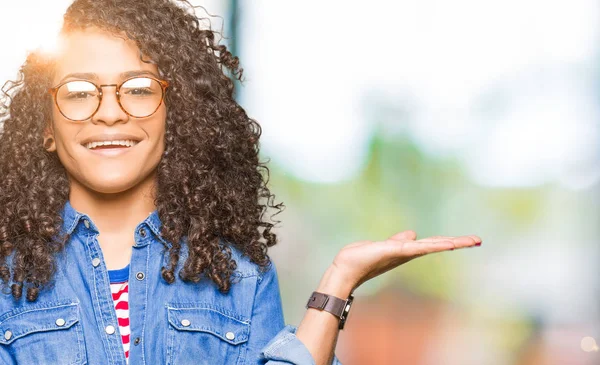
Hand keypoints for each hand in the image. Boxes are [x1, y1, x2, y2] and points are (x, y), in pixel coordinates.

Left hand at [319, 231, 481, 296]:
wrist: (346, 268)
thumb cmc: (363, 258)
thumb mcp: (385, 245)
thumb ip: (399, 240)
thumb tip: (413, 234)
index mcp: (408, 250)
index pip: (434, 244)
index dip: (451, 241)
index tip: (471, 239)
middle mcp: (409, 253)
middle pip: (438, 245)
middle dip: (458, 242)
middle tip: (479, 240)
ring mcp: (404, 253)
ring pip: (432, 245)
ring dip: (451, 242)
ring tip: (470, 240)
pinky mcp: (396, 250)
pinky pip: (417, 246)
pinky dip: (433, 245)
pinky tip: (446, 243)